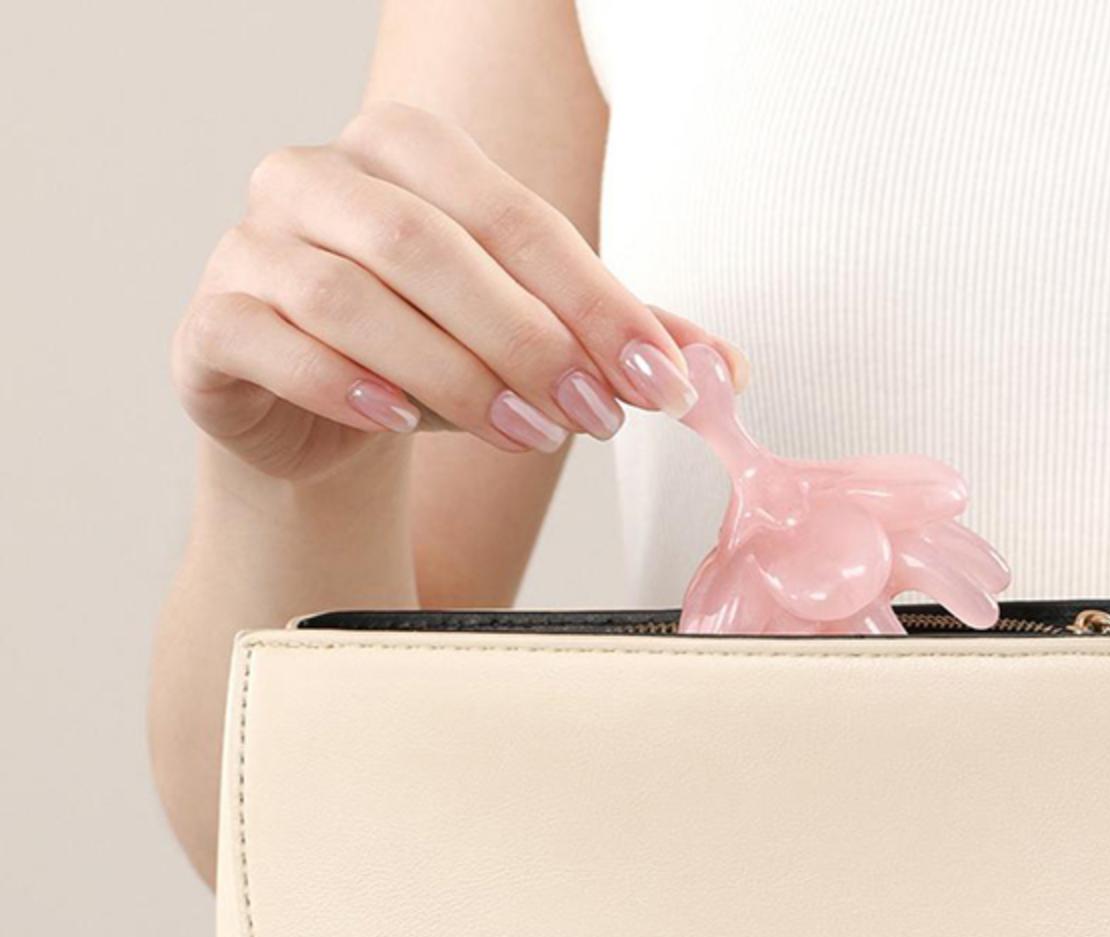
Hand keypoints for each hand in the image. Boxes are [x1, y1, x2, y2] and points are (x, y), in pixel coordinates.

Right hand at [171, 100, 745, 480]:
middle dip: (528, 338)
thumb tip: (723, 372)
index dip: (595, 301)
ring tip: (524, 436)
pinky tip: (395, 422)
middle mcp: (320, 177)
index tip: (658, 380)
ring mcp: (253, 243)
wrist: (315, 419)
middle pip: (430, 243)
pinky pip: (270, 339)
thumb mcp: (533, 345)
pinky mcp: (212, 321)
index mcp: (407, 153)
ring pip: (351, 292)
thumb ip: (619, 344)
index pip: (515, 216)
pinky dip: (341, 383)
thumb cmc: (426, 359)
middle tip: (595, 417)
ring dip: (451, 372)